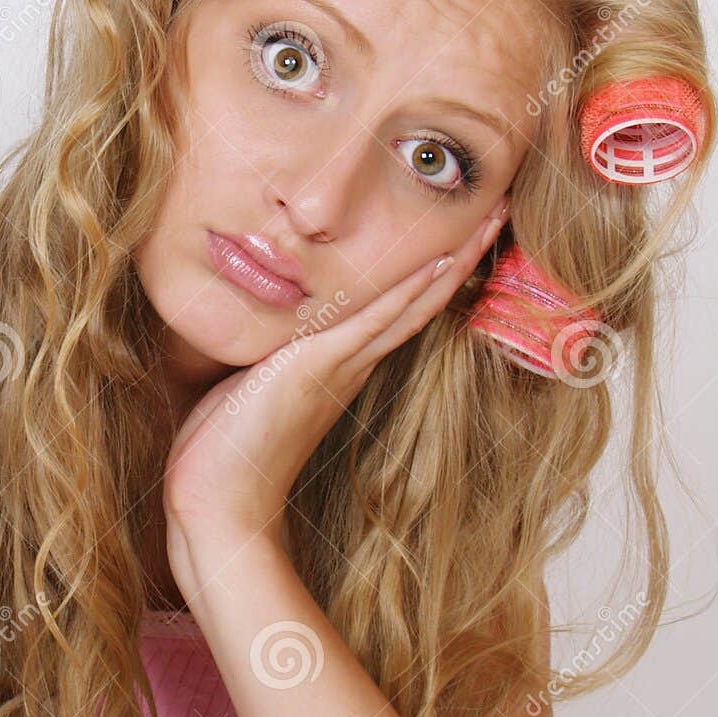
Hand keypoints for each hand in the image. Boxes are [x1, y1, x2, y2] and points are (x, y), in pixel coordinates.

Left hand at [162, 198, 508, 561]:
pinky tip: (443, 260)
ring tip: (491, 218)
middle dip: (460, 255)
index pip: (394, 308)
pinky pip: (378, 319)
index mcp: (336, 366)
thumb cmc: (223, 453)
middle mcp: (350, 364)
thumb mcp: (243, 384)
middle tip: (499, 210)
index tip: (460, 232)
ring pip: (410, 303)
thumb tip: (251, 333)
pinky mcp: (321, 365)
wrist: (218, 505)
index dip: (428, 271)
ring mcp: (341, 365)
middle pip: (419, 300)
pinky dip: (412, 289)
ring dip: (453, 260)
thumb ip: (259, 357)